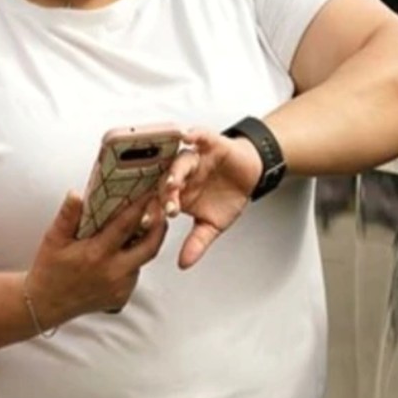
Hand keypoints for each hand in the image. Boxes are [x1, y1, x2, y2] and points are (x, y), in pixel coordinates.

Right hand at [25, 190, 166, 325]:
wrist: (47, 303)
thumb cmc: (49, 269)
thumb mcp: (53, 239)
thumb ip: (68, 216)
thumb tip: (76, 194)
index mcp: (97, 254)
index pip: (125, 226)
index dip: (140, 208)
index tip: (148, 193)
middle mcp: (113, 272)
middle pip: (149, 247)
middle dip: (160, 227)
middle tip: (162, 211)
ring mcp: (120, 287)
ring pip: (142, 261)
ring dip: (145, 244)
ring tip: (144, 227)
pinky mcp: (122, 297)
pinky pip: (134, 274)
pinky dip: (134, 260)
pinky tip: (125, 251)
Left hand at [162, 128, 262, 268]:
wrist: (249, 173)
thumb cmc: (226, 195)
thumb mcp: (212, 224)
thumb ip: (197, 242)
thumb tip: (183, 264)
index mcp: (176, 193)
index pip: (158, 202)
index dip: (153, 211)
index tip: (148, 224)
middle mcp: (180, 174)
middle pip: (165, 181)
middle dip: (164, 194)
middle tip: (166, 207)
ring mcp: (193, 158)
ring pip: (178, 162)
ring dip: (175, 171)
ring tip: (174, 181)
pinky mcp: (208, 143)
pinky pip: (198, 135)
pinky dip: (192, 134)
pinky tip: (187, 135)